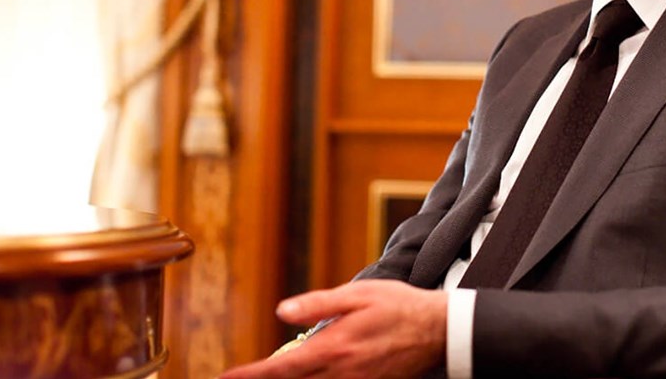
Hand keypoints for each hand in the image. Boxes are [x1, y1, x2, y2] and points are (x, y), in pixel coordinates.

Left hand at [219, 280, 447, 378]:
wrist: (439, 331)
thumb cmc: (399, 307)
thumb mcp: (358, 295)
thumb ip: (317, 304)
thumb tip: (282, 311)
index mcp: (332, 348)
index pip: (280, 369)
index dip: (250, 376)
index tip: (226, 377)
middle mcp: (340, 374)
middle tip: (240, 378)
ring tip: (269, 376)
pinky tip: (309, 376)